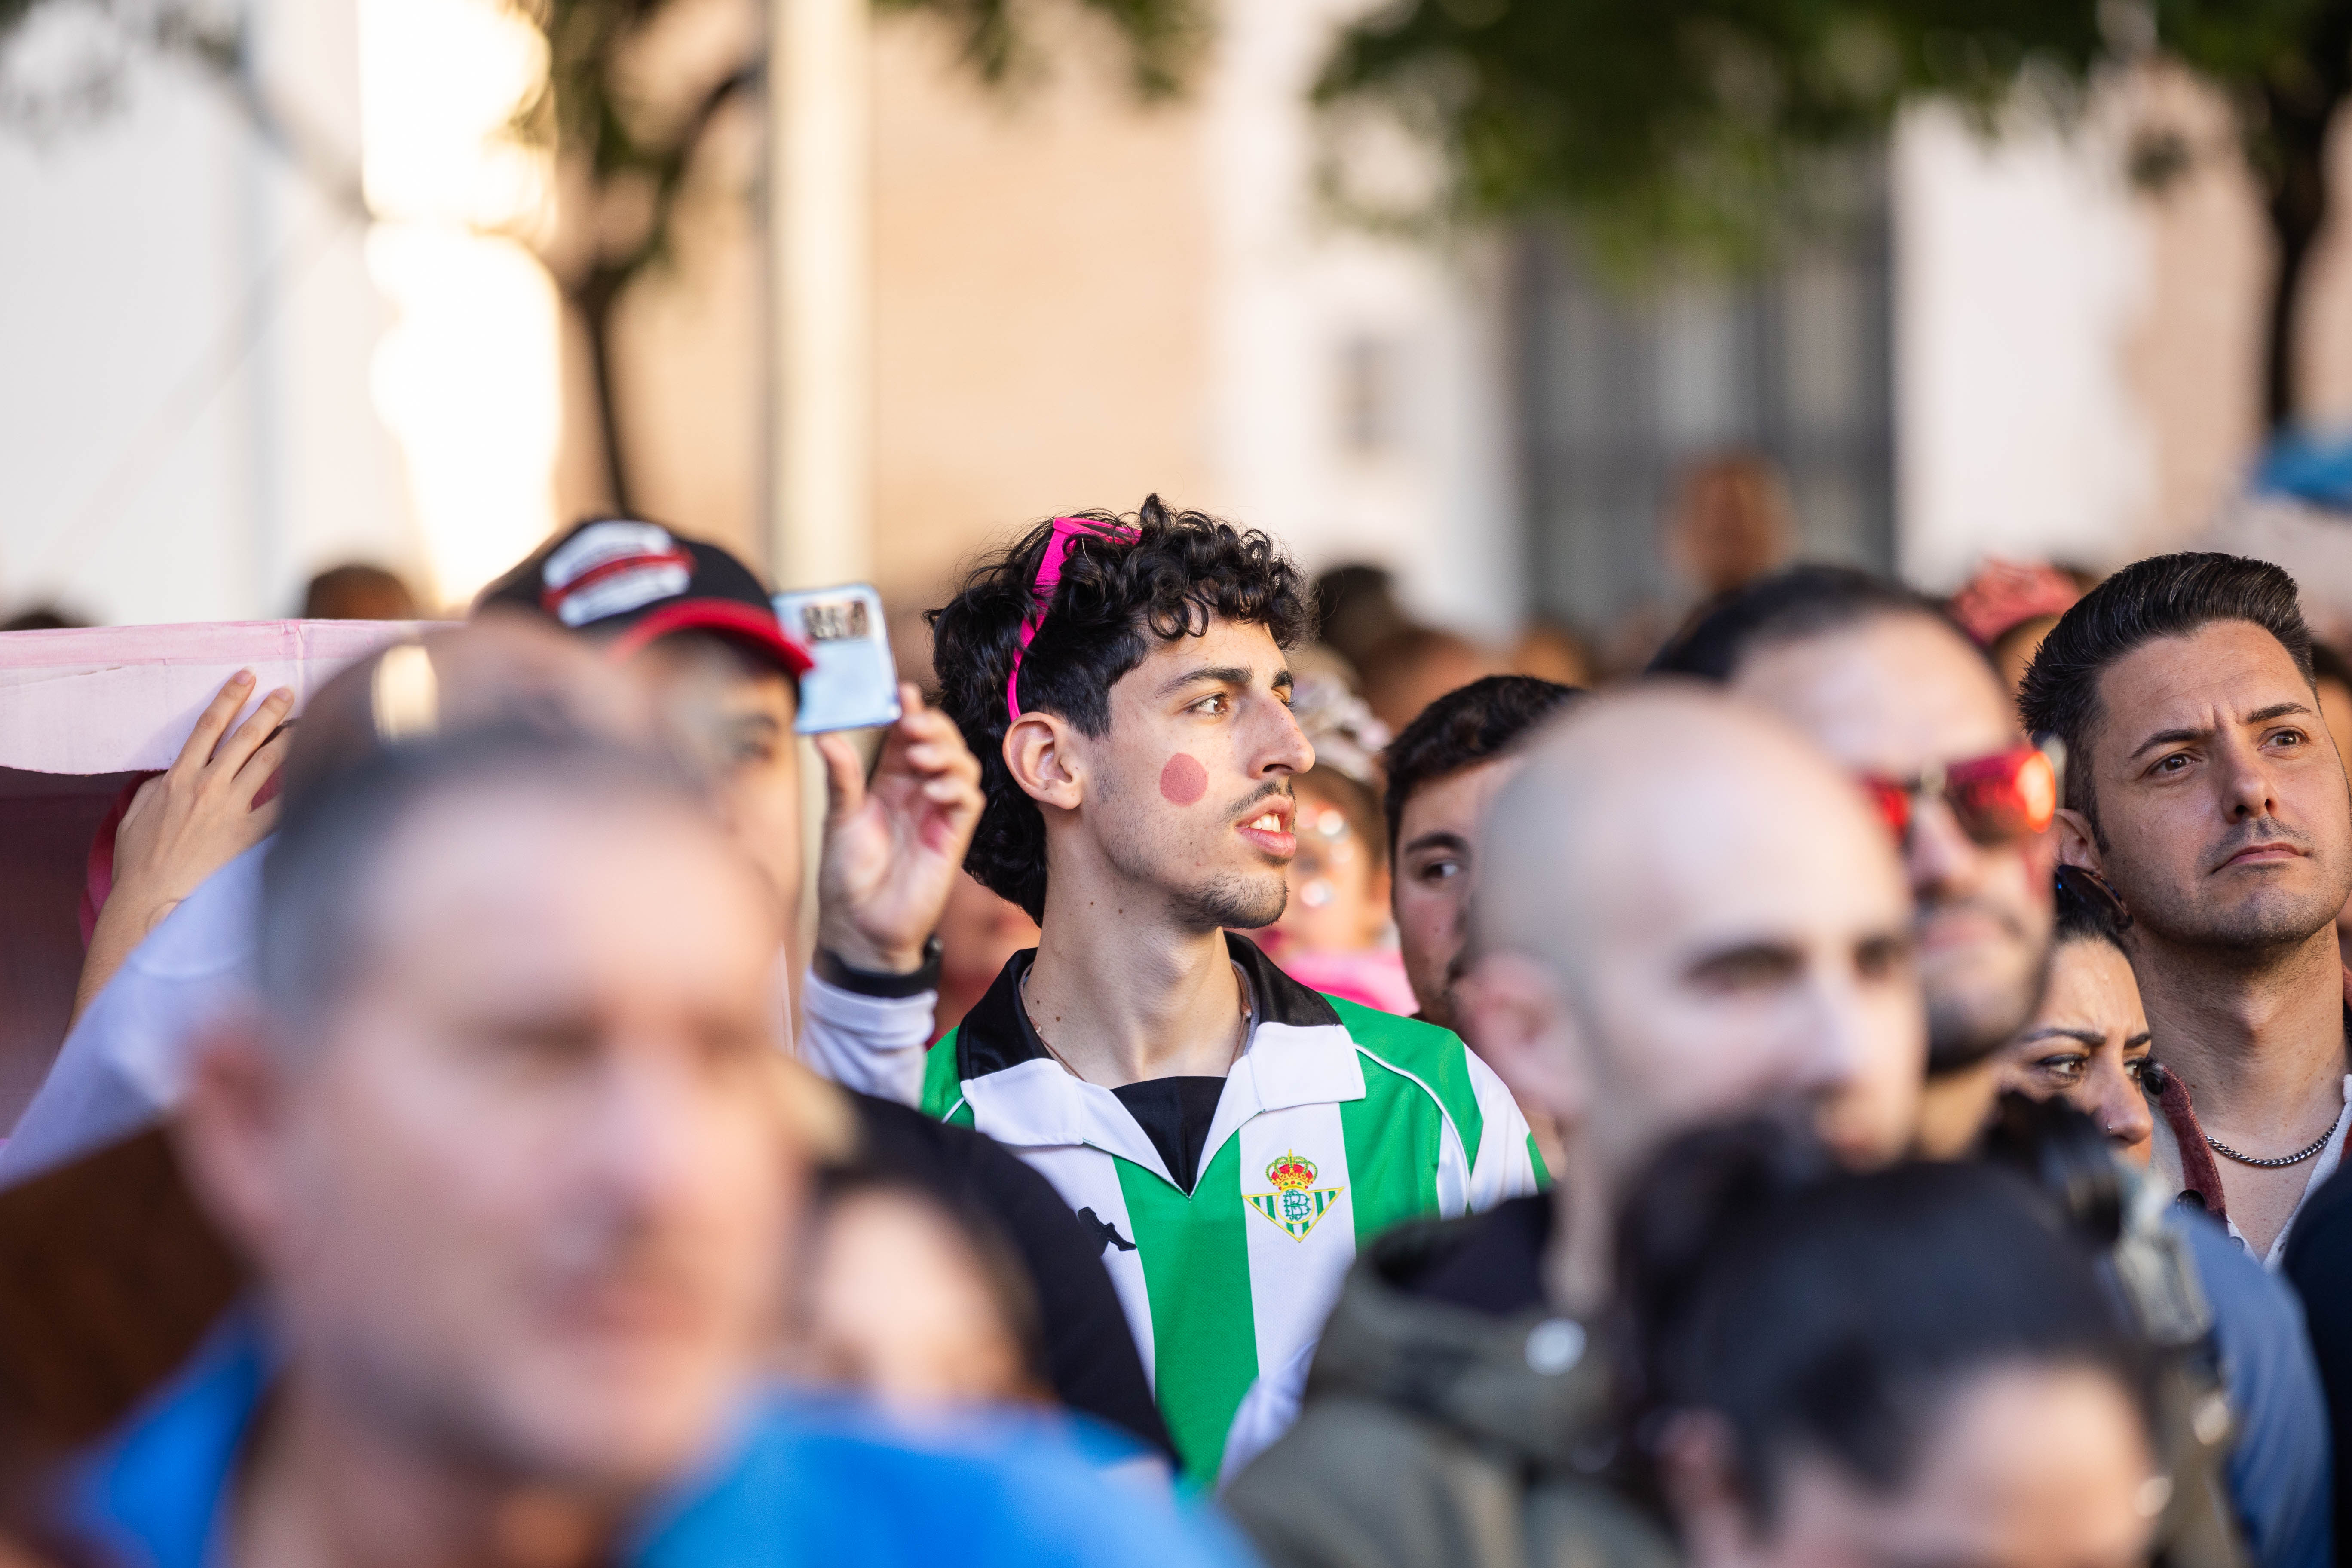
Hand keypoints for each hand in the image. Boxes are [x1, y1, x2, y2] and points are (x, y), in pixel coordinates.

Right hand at [72, 671, 293, 1019]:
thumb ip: (155, 787)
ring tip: (308, 721)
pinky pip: (282, 806)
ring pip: (267, 762)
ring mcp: (230, 809)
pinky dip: (302, 787)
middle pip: (244, 737)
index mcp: (178, 777)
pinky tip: (321, 771)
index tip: (246, 677)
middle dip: (268, 710)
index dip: (229, 697)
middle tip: (288, 692)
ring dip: (289, 738)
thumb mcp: (136, 814)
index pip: (208, 726)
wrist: (150, 898)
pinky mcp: (248, 834)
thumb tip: (171, 773)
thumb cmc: (140, 861)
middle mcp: (207, 786)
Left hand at [815, 684, 982, 973]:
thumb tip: (826, 735)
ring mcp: (937, 812)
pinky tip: (932, 791)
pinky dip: (956, 787)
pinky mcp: (952, 836)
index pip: (905, 733)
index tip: (902, 692)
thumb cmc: (846, 876)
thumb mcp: (838, 819)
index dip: (908, 711)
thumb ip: (841, 777)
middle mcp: (916, 791)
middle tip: (912, 725)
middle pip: (941, 742)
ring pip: (962, 765)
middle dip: (933, 726)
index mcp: (887, 780)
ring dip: (946, 753)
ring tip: (920, 758)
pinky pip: (969, 800)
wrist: (860, 928)